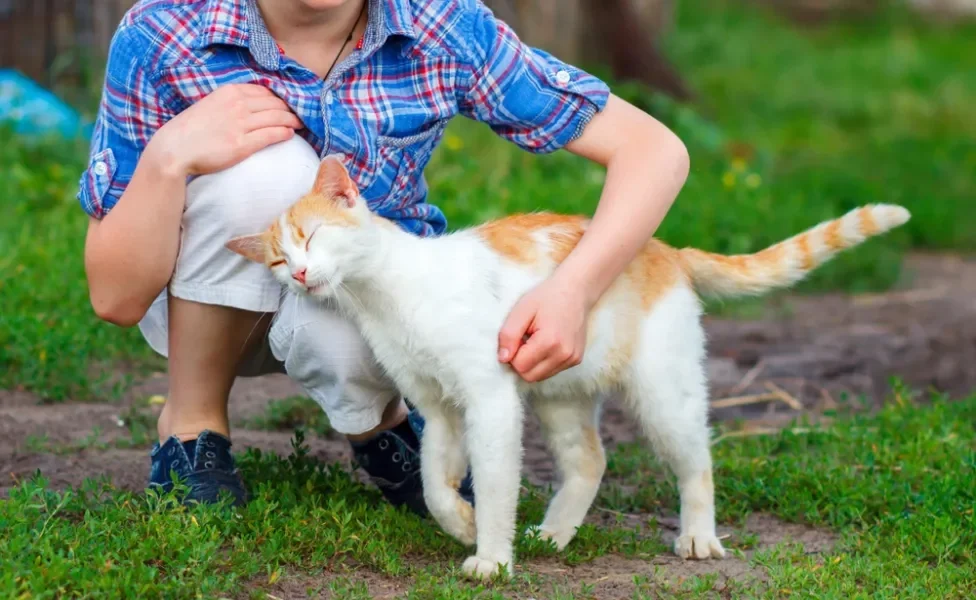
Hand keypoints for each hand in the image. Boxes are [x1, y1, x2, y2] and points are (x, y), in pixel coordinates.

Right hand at [150, 84, 302, 176]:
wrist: (175, 149)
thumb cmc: (190, 130)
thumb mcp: (210, 105)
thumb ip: (230, 102)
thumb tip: (250, 106)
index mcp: (229, 92)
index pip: (264, 91)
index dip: (280, 98)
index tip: (288, 104)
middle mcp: (237, 104)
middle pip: (275, 103)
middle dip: (290, 109)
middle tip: (300, 115)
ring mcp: (241, 124)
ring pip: (277, 117)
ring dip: (292, 120)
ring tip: (300, 124)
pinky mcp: (243, 144)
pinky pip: (272, 135)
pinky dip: (285, 133)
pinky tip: (291, 134)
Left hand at [497, 276, 589, 382]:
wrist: (575, 291)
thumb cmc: (546, 297)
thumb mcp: (521, 310)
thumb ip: (508, 335)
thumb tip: (503, 359)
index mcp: (550, 341)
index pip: (520, 366)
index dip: (513, 353)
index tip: (519, 336)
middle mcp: (564, 354)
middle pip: (530, 376)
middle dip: (521, 361)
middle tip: (525, 339)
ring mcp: (572, 359)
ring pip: (540, 377)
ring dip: (532, 363)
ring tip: (536, 341)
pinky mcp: (576, 360)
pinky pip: (551, 371)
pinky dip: (543, 362)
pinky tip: (546, 344)